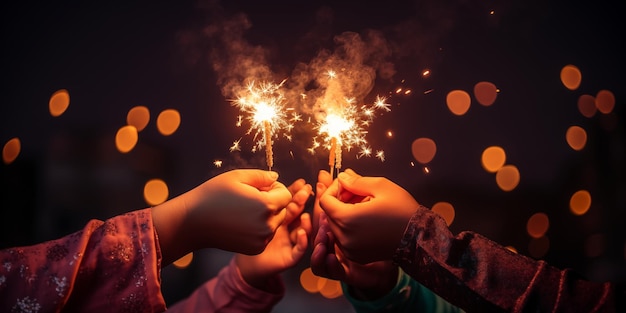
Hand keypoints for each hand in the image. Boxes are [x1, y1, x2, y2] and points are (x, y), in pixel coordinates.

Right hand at [152, 169, 291, 263]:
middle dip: (272, 202)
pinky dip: (260, 228)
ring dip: (267, 216)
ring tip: (245, 210)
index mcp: (266, 205)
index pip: (287, 195)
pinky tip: (242, 223)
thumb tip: (276, 178)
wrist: (194, 223)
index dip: (275, 189)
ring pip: (276, 223)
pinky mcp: (256, 249)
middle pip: (283, 209)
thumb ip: (262, 176)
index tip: (259, 188)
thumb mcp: (237, 176)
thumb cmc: (213, 195)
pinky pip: (267, 235)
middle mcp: (268, 225)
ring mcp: (262, 239)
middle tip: (250, 198)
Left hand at [236, 179, 312, 289]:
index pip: (291, 201)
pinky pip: (299, 250)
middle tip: (306, 192)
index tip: (301, 183)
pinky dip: (303, 241)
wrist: (225, 251)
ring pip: (303, 230)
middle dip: (303, 203)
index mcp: (275, 213)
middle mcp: (284, 227)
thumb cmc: (230, 224)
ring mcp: (288, 242)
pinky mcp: (288, 257)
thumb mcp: (243, 200)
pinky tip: (300, 232)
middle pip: (299, 213)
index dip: (297, 193)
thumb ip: (256, 185)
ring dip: (307, 221)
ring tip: (304, 212)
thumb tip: (274, 175)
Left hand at [311, 171, 398, 298]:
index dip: (333, 189)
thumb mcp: (380, 186)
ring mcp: (349, 249)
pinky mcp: (356, 256)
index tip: (348, 184)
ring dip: (344, 214)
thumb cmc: (402, 210)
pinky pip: (344, 239)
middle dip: (339, 201)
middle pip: (329, 214)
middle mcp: (344, 237)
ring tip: (364, 206)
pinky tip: (366, 220)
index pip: (324, 200)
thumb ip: (356, 181)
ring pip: (335, 226)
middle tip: (358, 193)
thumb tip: (341, 177)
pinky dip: (349, 228)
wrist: (419, 239)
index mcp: (347, 219)